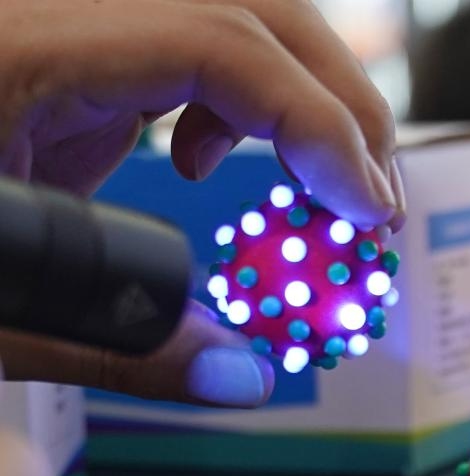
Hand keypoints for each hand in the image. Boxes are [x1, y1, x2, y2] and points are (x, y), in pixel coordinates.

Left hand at [0, 0, 406, 405]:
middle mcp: (47, 9)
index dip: (315, 125)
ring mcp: (59, 21)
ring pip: (228, 12)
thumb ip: (119, 346)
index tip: (365, 212)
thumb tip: (243, 379)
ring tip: (303, 186)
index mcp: (20, 48)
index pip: (217, 43)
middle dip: (334, 100)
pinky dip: (227, 102)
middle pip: (248, 3)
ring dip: (292, 97)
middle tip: (370, 198)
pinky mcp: (61, 46)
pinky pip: (182, 42)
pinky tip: (193, 158)